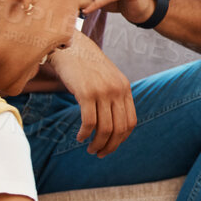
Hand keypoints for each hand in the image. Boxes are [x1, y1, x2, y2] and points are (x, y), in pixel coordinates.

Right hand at [47, 32, 137, 156]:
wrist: (69, 46)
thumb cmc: (85, 65)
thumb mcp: (106, 78)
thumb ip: (113, 95)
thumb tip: (112, 123)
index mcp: (125, 88)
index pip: (130, 121)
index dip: (122, 138)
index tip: (111, 146)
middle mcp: (117, 90)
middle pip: (120, 128)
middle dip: (111, 146)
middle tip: (100, 154)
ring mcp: (103, 91)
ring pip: (105, 128)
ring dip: (97, 143)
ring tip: (90, 149)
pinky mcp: (86, 92)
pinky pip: (89, 122)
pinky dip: (85, 134)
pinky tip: (80, 137)